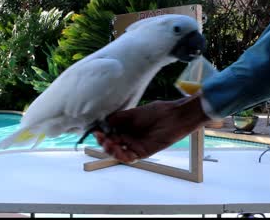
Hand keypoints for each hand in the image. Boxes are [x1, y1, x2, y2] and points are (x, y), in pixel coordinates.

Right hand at [94, 93, 209, 162]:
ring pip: (119, 153)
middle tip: (101, 138)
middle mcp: (129, 138)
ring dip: (111, 151)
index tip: (95, 131)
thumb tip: (104, 122)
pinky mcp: (144, 152)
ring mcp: (136, 146)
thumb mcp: (133, 113)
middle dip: (104, 143)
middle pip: (112, 145)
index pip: (109, 135)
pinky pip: (130, 158)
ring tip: (108, 144)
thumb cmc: (156, 112)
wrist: (173, 116)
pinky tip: (118, 151)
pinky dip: (122, 157)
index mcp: (126, 128)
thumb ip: (119, 118)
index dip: (101, 135)